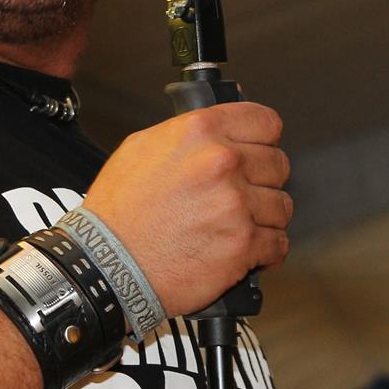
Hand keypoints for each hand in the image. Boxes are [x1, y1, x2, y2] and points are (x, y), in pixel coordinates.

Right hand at [82, 102, 292, 317]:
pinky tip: (243, 249)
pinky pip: (278, 243)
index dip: (263, 140)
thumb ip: (188, 135)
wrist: (107, 266)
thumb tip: (218, 131)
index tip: (258, 152)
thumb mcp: (142, 148)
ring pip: (281, 206)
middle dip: (262, 182)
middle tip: (239, 196)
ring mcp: (235, 204)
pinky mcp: (243, 245)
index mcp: (200, 131)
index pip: (266, 123)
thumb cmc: (118, 213)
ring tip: (235, 226)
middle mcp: (222, 162)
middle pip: (278, 165)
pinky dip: (265, 251)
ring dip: (264, 219)